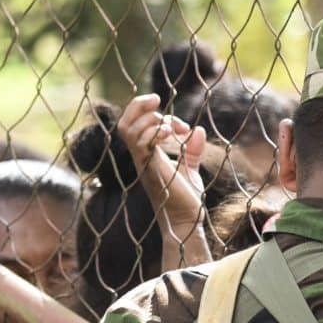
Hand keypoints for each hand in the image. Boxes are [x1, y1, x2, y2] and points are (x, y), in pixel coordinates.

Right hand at [118, 94, 208, 262]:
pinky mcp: (150, 168)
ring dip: (150, 118)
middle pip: (124, 123)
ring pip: (129, 129)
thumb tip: (198, 130)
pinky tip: (172, 133)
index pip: (136, 125)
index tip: (182, 126)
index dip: (156, 115)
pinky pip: (139, 142)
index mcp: (147, 155)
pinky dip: (154, 130)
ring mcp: (143, 163)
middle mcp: (141, 157)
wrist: (186, 221)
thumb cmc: (186, 200)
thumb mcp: (190, 170)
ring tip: (172, 126)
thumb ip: (191, 151)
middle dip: (139, 105)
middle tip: (158, 100)